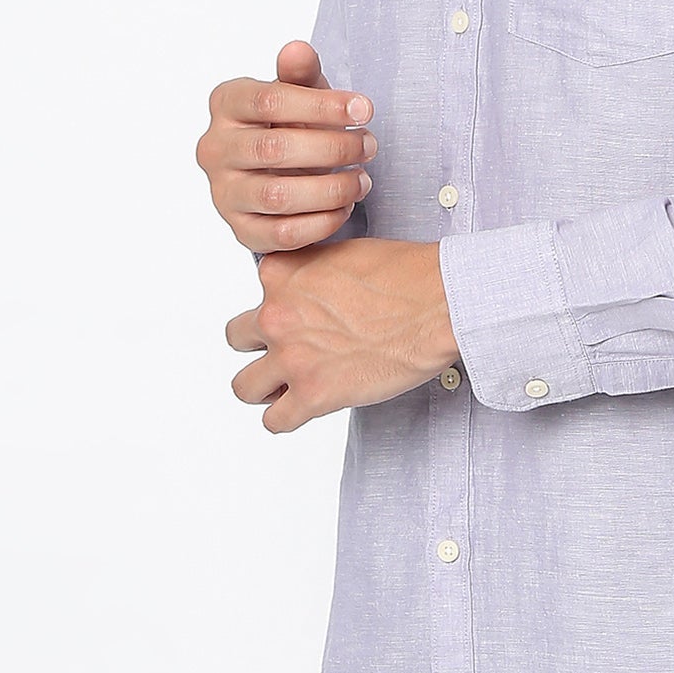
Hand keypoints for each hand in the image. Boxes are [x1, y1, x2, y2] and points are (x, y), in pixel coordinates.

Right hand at [194, 40, 376, 254]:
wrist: (276, 170)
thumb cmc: (288, 124)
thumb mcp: (298, 92)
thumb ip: (300, 73)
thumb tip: (298, 49)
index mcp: (226, 104)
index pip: (269, 100)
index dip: (322, 105)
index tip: (364, 109)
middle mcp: (215, 148)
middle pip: (275, 149)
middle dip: (333, 148)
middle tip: (370, 146)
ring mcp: (224, 193)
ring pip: (278, 196)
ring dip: (332, 188)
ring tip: (363, 179)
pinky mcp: (242, 229)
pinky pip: (283, 234)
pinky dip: (323, 222)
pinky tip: (346, 205)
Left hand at [225, 236, 458, 433]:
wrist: (436, 304)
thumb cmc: (403, 274)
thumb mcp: (340, 251)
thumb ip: (309, 270)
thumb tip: (308, 286)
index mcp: (280, 273)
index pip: (258, 292)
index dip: (280, 302)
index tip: (302, 311)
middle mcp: (276, 314)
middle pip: (237, 338)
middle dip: (260, 345)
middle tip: (287, 350)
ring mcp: (291, 357)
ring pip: (243, 386)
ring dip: (263, 386)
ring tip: (285, 386)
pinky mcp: (313, 395)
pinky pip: (275, 421)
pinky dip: (285, 418)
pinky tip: (302, 409)